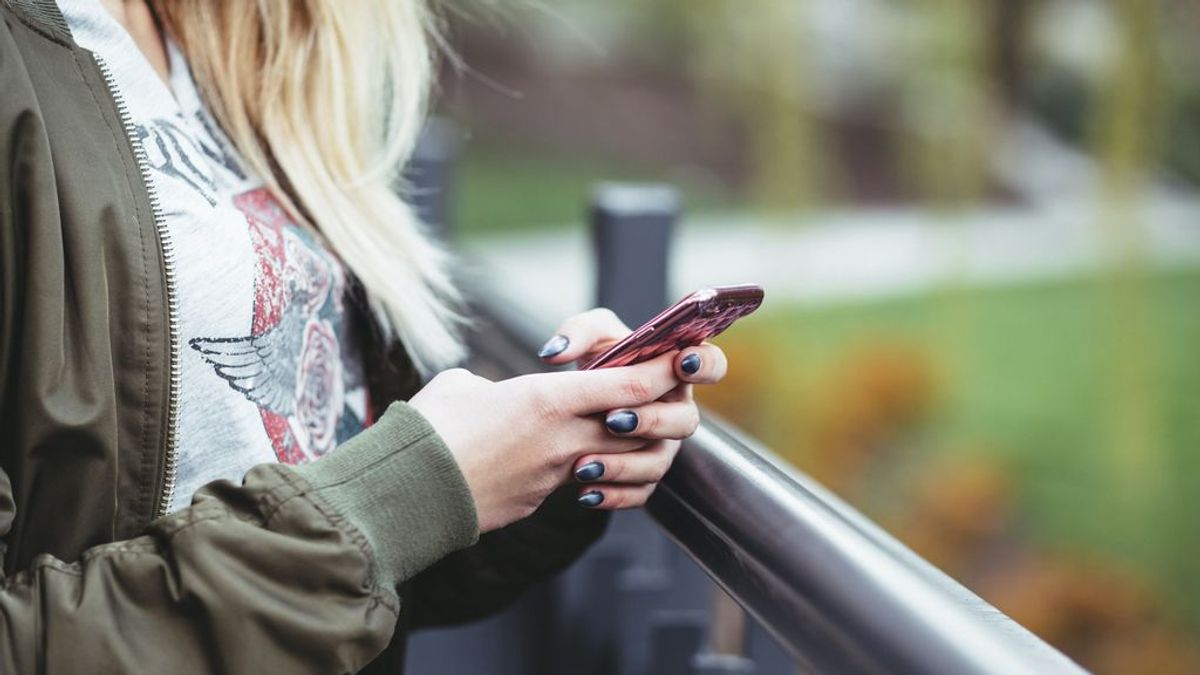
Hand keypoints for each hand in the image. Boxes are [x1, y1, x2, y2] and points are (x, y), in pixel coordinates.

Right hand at [409, 351, 681, 532]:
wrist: (406, 493)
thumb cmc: (428, 428)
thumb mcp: (463, 386)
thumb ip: (495, 385)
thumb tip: (494, 395)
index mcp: (547, 400)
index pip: (629, 385)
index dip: (661, 372)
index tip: (676, 359)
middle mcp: (562, 439)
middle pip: (637, 425)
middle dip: (655, 410)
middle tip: (654, 395)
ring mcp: (554, 476)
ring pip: (617, 459)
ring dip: (626, 447)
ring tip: (614, 431)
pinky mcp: (539, 501)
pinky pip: (581, 484)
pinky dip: (589, 472)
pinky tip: (574, 464)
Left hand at [536, 308, 727, 509]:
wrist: (575, 405)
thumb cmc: (596, 361)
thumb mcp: (589, 337)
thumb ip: (577, 332)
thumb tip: (556, 353)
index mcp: (675, 371)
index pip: (711, 365)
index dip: (704, 365)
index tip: (681, 362)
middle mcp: (676, 411)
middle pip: (686, 421)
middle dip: (651, 420)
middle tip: (613, 419)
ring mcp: (663, 446)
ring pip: (658, 462)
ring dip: (624, 464)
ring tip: (584, 464)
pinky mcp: (644, 476)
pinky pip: (639, 493)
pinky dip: (612, 495)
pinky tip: (585, 492)